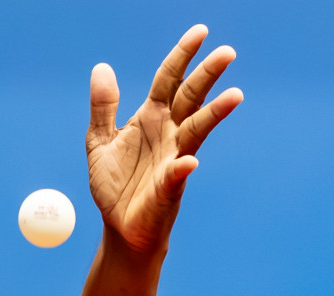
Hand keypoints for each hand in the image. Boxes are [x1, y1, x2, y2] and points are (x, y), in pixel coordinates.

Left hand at [87, 24, 242, 254]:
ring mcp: (174, 158)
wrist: (119, 226)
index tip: (201, 31)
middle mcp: (169, 133)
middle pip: (191, 97)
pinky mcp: (170, 187)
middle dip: (207, 75)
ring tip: (234, 95)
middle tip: (227, 52)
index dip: (182, 56)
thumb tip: (102, 68)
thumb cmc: (115, 184)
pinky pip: (178, 175)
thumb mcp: (99, 141)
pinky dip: (183, 168)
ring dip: (214, 114)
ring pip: (197, 130)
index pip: (169, 80)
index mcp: (151, 118)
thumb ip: (103, 107)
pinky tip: (188, 162)